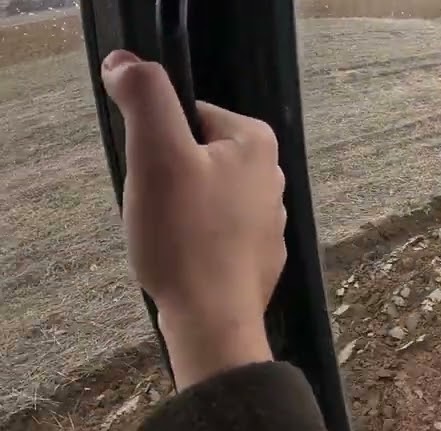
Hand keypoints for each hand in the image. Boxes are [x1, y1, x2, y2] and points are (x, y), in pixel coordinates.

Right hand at [101, 49, 285, 389]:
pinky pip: (215, 232)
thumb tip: (128, 65)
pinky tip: (186, 259)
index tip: (153, 175)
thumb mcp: (157, 153)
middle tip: (160, 209)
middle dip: (169, 178)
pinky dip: (195, 242)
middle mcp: (275, 177)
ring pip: (204, 196)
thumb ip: (146, 98)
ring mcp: (271, 219)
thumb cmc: (186, 236)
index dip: (158, 143)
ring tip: (172, 238)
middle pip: (196, 156)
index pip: (189, 116)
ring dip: (179, 212)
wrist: (213, 319)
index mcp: (258, 143)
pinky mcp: (260, 255)